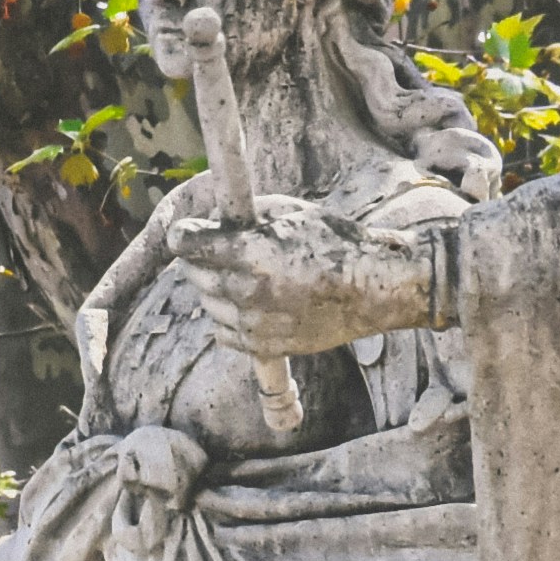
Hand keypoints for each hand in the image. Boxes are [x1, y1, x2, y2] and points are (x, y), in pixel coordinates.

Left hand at [168, 199, 436, 352]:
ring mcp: (255, 323)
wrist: (375, 290)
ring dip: (215, 290)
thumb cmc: (338, 245)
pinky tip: (247, 305)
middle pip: (194, 275)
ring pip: (208, 305)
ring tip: (242, 278)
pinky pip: (224, 334)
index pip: (188, 244)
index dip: (185, 235)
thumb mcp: (293, 214)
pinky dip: (227, 319)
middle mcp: (248, 291)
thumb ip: (249, 215)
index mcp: (252, 254)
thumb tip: (217, 217)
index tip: (187, 233)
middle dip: (200, 260)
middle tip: (217, 251)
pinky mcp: (265, 346)